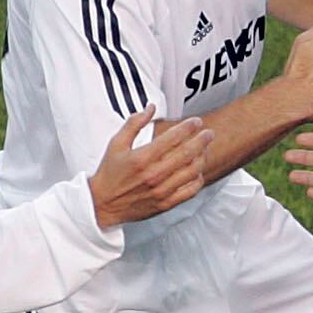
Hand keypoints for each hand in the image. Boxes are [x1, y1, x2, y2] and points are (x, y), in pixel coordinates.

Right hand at [86, 109, 213, 227]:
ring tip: (205, 149)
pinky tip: (197, 171)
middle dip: (202, 140)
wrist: (103, 204)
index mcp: (142, 158)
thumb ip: (134, 124)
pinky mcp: (166, 203)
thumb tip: (150, 108)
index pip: (172, 138)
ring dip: (202, 157)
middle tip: (208, 133)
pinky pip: (190, 190)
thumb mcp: (116, 144)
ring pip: (192, 171)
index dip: (188, 127)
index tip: (196, 122)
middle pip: (187, 153)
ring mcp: (162, 190)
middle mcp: (154, 175)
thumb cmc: (110, 174)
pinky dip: (198, 178)